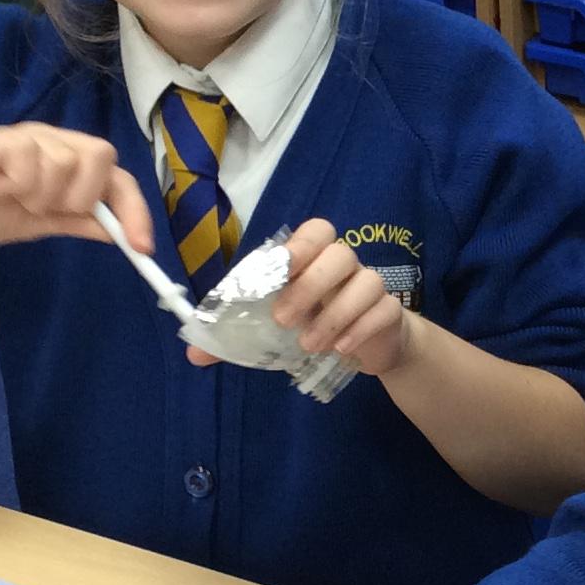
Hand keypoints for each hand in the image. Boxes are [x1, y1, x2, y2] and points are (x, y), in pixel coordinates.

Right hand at [0, 124, 156, 252]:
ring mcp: (30, 137)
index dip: (135, 211)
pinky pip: (31, 161)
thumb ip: (75, 222)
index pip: (118, 180)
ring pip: (67, 163)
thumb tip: (120, 233)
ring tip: (9, 195)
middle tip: (43, 209)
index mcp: (68, 164)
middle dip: (81, 196)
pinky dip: (15, 184)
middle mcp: (55, 143)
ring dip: (40, 194)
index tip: (141, 248)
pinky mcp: (3, 138)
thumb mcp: (35, 224)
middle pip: (104, 157)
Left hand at [185, 216, 416, 375]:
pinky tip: (340, 349)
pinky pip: (383, 310)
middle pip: (339, 253)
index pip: (314, 232)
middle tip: (282, 319)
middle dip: (310, 284)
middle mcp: (345, 265)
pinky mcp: (391, 312)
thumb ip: (236, 336)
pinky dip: (360, 329)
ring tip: (308, 344)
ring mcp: (372, 286)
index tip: (278, 271)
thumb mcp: (273, 329)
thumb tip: (193, 352)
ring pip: (366, 281)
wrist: (368, 346)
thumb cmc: (314, 324)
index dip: (298, 247)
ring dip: (334, 314)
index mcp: (315, 258)